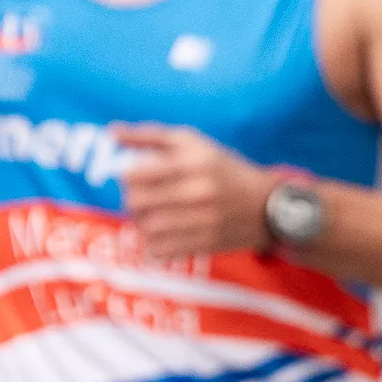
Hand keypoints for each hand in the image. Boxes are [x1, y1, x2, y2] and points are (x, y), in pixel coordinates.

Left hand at [116, 125, 271, 259]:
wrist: (270, 207)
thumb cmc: (224, 170)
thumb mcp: (194, 144)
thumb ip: (151, 136)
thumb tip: (111, 131)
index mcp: (194, 162)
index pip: (134, 174)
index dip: (126, 177)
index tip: (136, 178)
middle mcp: (199, 191)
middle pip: (136, 202)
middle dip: (132, 201)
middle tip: (142, 199)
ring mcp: (204, 220)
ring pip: (146, 228)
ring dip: (142, 223)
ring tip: (152, 217)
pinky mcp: (206, 243)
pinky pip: (161, 250)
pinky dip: (154, 244)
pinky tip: (163, 234)